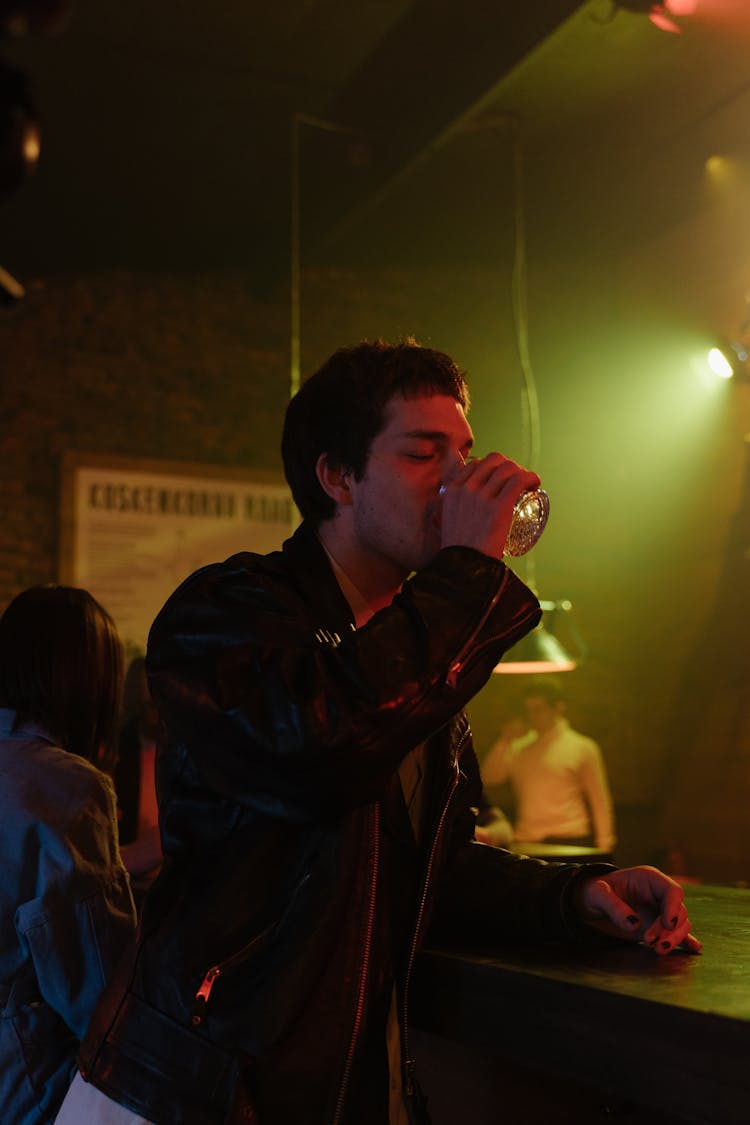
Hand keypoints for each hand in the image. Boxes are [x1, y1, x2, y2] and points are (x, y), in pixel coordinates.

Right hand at [439, 453, 539, 558]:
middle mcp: (466, 488)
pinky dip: (531, 477)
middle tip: (517, 481)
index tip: (502, 478)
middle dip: (509, 466)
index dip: (493, 467)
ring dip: (522, 471)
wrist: (464, 568)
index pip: (476, 464)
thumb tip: (464, 514)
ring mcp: (482, 497)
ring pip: (509, 468)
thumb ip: (454, 512)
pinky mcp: (499, 507)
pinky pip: (519, 480)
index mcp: (452, 490)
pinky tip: (535, 482)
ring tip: (528, 484)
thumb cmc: (459, 551)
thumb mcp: (448, 522)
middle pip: (494, 461)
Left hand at [572, 865, 701, 954]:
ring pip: (680, 925)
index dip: (673, 907)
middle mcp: (658, 895)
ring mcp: (660, 912)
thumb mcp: (598, 894)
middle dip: (670, 929)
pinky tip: (693, 948)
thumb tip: (634, 924)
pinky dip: (685, 941)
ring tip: (658, 950)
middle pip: (680, 911)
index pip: (672, 891)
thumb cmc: (594, 892)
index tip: (667, 923)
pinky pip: (677, 933)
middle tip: (652, 943)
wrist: (590, 905)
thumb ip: (614, 906)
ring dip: (674, 939)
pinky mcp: (658, 928)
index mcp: (648, 879)